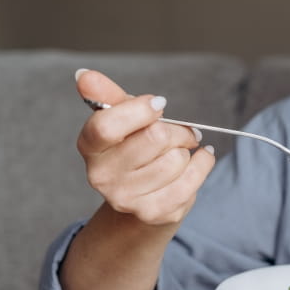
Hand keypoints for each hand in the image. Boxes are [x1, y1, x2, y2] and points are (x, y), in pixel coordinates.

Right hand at [74, 69, 214, 224]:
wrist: (142, 196)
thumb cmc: (133, 147)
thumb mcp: (121, 118)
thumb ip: (107, 95)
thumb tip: (85, 76)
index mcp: (90, 146)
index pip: (107, 125)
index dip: (140, 110)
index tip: (159, 104)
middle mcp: (102, 176)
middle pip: (156, 137)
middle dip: (177, 130)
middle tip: (180, 131)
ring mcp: (127, 199)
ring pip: (177, 159)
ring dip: (187, 150)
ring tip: (181, 151)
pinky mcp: (154, 213)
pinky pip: (193, 180)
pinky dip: (204, 163)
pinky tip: (201, 159)